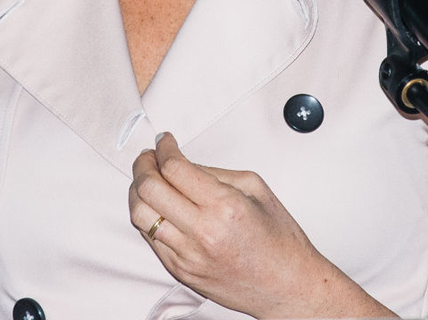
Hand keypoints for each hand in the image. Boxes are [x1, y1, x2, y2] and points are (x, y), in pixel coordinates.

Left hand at [129, 133, 392, 318]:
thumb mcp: (254, 188)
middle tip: (149, 156)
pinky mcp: (182, 272)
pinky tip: (158, 206)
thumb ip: (214, 172)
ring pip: (140, 216)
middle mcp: (203, 233)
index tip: (164, 141)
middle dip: (143, 165)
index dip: (163, 148)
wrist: (289, 286)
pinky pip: (150, 239)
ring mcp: (189, 256)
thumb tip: (182, 163)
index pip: (174, 168)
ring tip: (148, 179)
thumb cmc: (279, 240)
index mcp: (224, 206)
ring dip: (138, 191)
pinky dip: (148, 217)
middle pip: (149, 189)